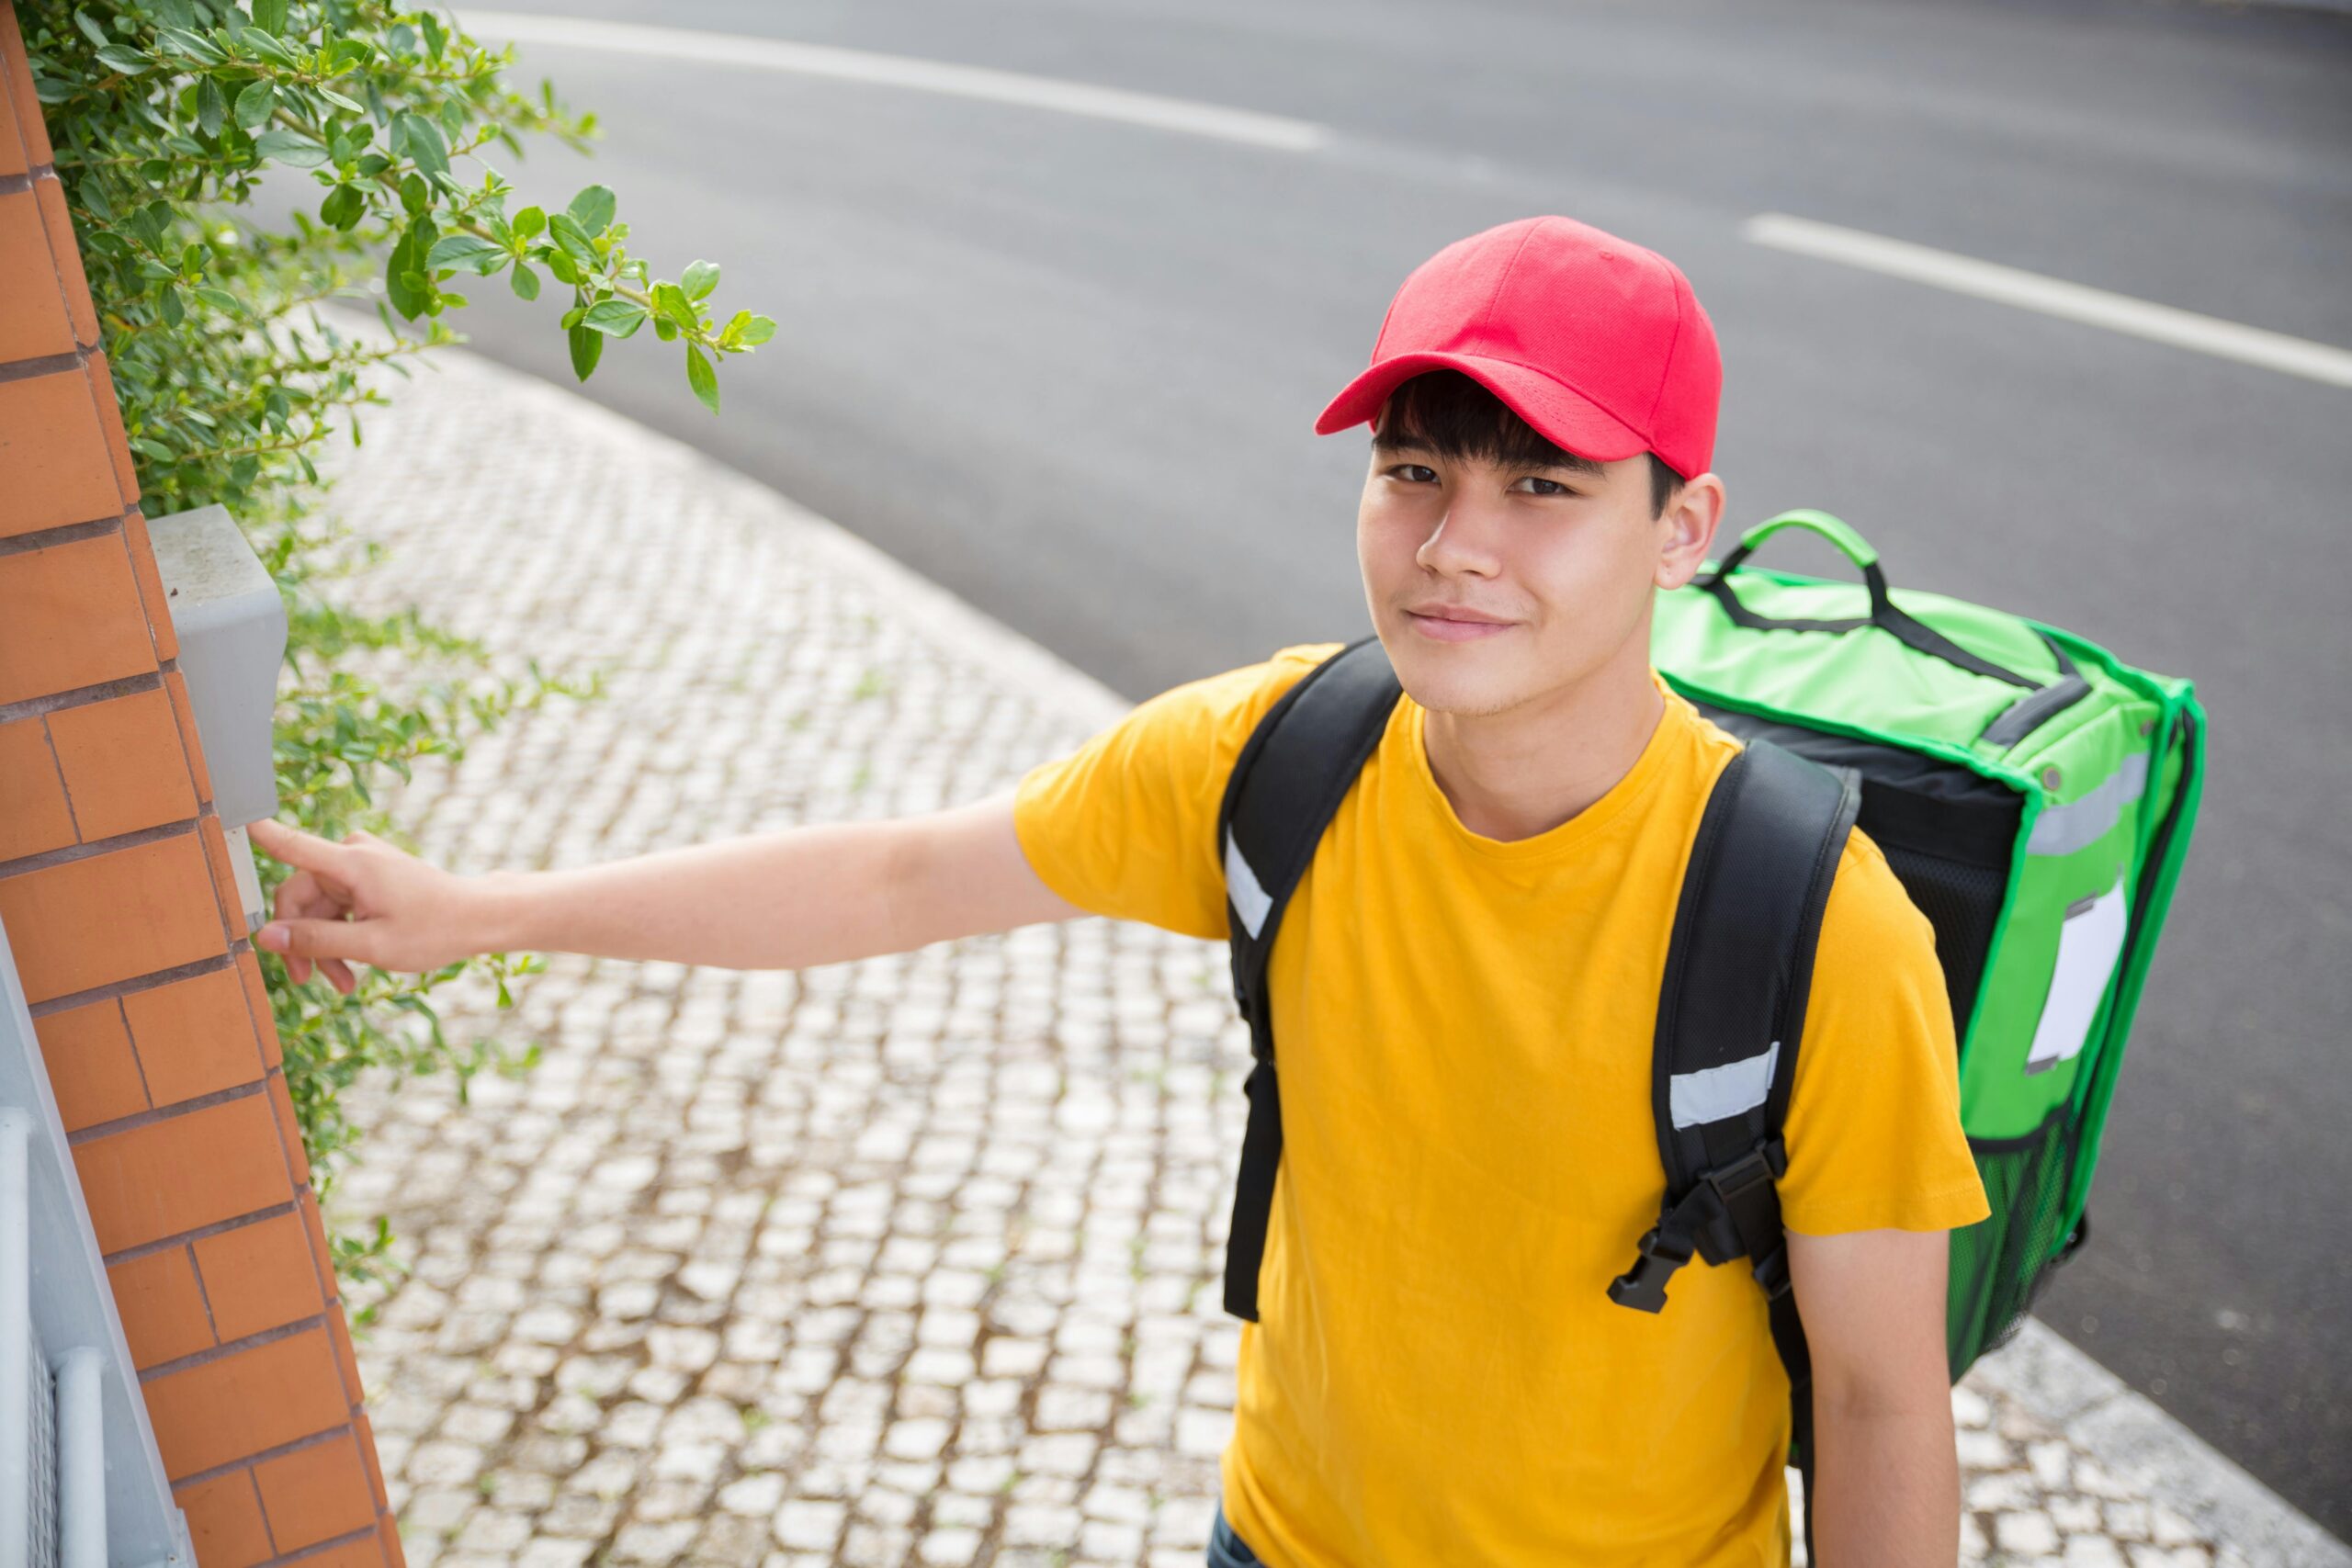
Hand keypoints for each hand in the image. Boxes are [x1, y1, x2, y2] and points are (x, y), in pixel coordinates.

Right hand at [245, 817, 488, 993]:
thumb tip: (265, 937)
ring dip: (324, 946)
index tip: (233, 816)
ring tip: (342, 984)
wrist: (478, 919)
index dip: (261, 835)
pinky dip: (340, 936)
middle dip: (301, 940)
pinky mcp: (367, 877)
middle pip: (299, 898)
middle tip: (305, 982)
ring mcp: (360, 865)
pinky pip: (336, 907)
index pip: (292, 845)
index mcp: (352, 863)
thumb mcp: (371, 945)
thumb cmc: (435, 930)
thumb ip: (315, 941)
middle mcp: (352, 856)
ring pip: (317, 910)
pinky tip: (351, 968)